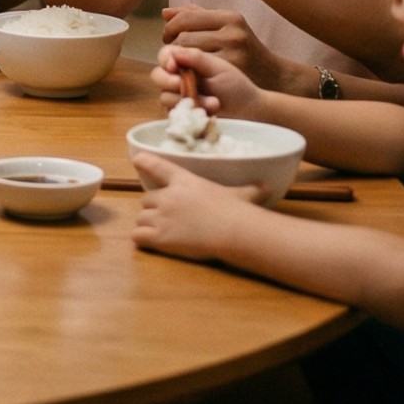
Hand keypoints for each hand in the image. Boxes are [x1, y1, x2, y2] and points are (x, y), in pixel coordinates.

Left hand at [130, 151, 261, 259]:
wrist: (234, 232)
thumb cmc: (239, 212)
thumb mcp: (243, 195)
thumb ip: (251, 189)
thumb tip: (266, 187)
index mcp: (185, 182)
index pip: (158, 166)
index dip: (145, 162)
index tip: (137, 160)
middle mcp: (168, 197)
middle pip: (146, 200)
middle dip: (153, 208)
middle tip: (166, 217)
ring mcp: (161, 217)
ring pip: (140, 218)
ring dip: (147, 224)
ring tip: (160, 232)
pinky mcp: (158, 237)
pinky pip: (138, 236)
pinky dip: (142, 240)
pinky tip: (151, 243)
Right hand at [152, 44, 267, 121]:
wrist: (250, 111)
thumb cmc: (237, 86)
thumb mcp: (218, 67)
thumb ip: (195, 57)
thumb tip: (172, 51)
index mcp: (186, 62)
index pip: (165, 55)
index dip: (165, 59)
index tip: (174, 65)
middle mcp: (179, 78)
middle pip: (157, 75)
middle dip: (168, 80)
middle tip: (181, 83)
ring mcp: (179, 97)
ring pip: (165, 96)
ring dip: (188, 99)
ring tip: (214, 103)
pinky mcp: (182, 114)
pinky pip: (174, 113)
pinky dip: (192, 112)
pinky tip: (210, 111)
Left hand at [161, 6, 309, 95]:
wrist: (273, 76)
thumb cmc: (243, 49)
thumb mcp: (226, 27)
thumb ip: (196, 17)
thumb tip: (165, 13)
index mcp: (230, 17)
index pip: (185, 18)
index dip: (170, 28)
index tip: (168, 37)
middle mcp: (233, 33)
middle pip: (184, 37)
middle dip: (172, 46)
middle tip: (172, 54)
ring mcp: (233, 54)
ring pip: (188, 54)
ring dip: (177, 60)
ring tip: (179, 63)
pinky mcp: (231, 73)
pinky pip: (196, 70)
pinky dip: (187, 71)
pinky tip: (189, 74)